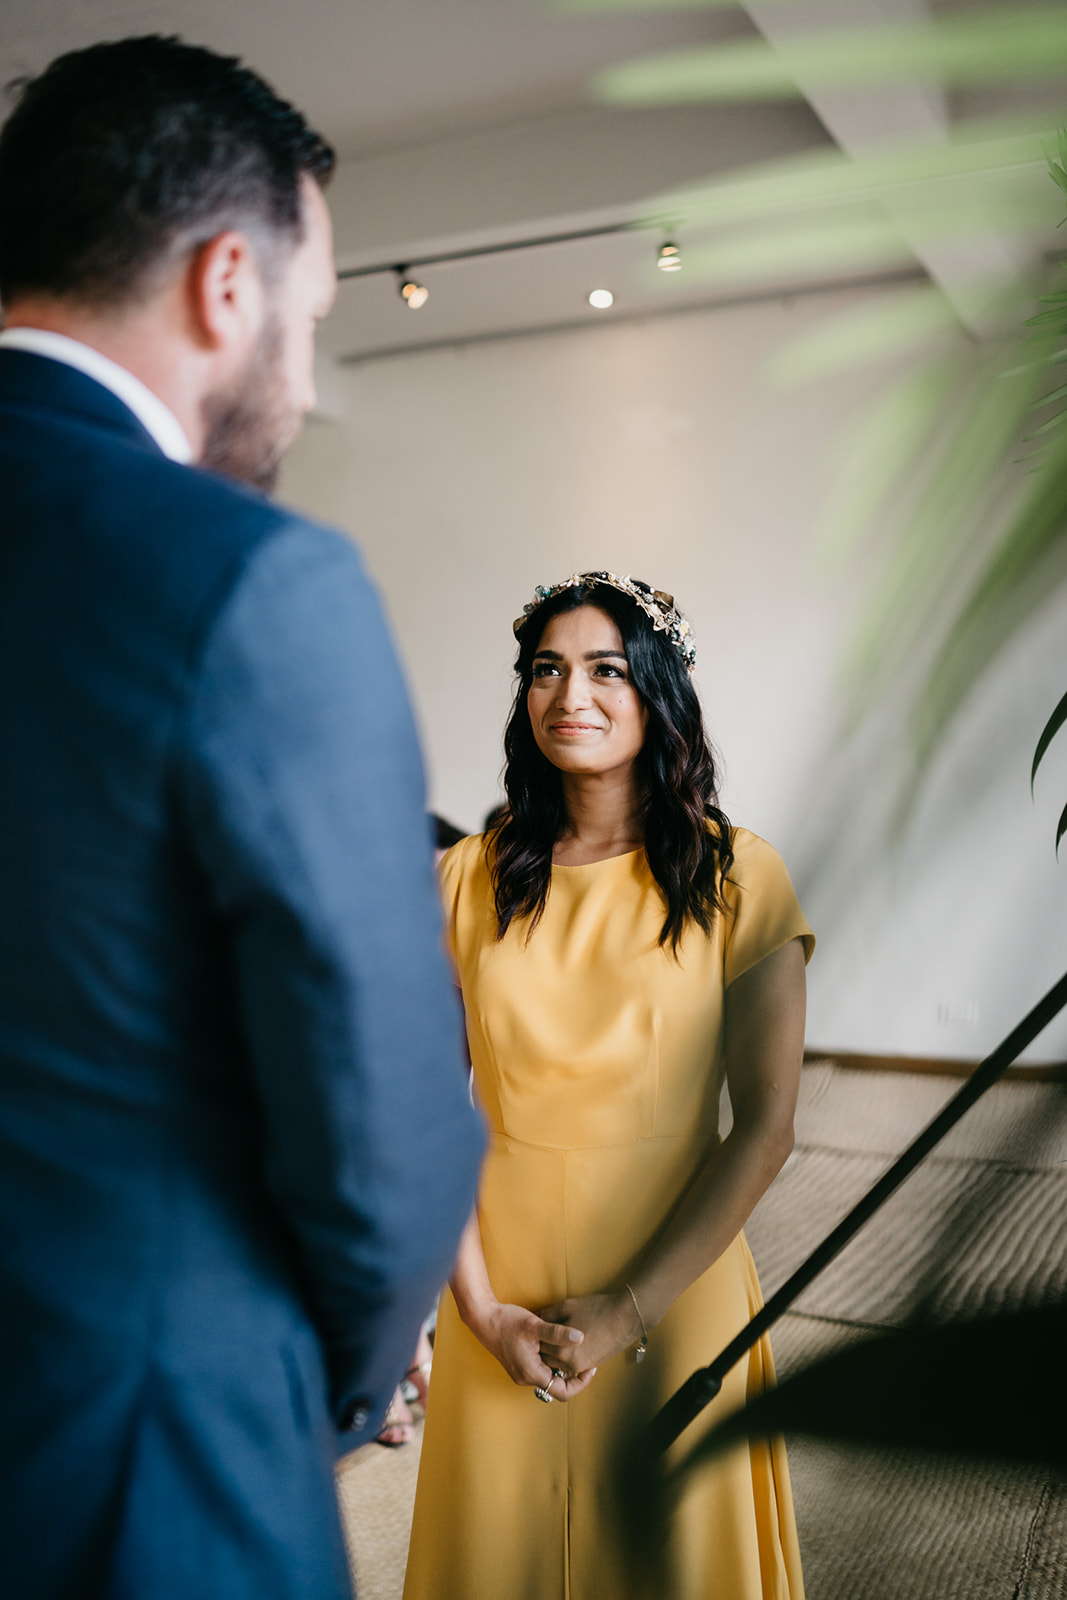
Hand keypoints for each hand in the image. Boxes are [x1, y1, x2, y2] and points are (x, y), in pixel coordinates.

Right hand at [469, 1299, 595, 1399]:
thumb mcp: (535, 1325)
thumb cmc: (507, 1321)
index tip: (591, 1367)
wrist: (483, 1318)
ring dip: (563, 1368)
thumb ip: (558, 1333)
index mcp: (531, 1373)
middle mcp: (526, 1378)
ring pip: (550, 1378)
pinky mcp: (520, 1365)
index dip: (580, 1383)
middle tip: (587, 1357)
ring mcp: (522, 1373)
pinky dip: (553, 1362)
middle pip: (558, 1387)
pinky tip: (559, 1347)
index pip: (563, 1392)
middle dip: (574, 1375)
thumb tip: (581, 1338)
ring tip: (576, 1351)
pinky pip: (542, 1370)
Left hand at [538, 1291, 641, 1375]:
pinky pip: (570, 1367)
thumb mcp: (567, 1306)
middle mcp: (569, 1363)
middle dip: (542, 1346)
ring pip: (557, 1365)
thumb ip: (548, 1315)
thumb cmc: (597, 1309)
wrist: (626, 1317)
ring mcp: (581, 1367)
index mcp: (561, 1350)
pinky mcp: (591, 1366)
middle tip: (539, 1333)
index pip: (538, 1347)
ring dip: (553, 1354)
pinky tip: (567, 1344)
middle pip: (546, 1359)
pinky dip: (565, 1358)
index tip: (533, 1326)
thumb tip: (535, 1318)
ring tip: (553, 1338)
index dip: (534, 1335)